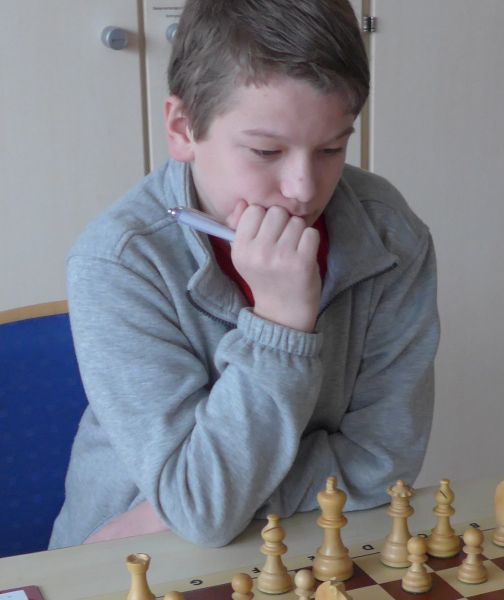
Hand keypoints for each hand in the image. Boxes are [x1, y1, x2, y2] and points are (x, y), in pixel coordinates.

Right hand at [226, 201, 320, 331]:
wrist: (282, 312)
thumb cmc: (265, 278)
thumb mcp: (244, 255)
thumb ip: (238, 226)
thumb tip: (242, 201)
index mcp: (240, 248)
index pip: (254, 210)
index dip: (263, 218)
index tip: (267, 234)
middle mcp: (258, 252)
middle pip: (277, 212)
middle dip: (283, 223)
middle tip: (282, 242)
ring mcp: (281, 257)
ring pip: (295, 221)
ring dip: (298, 232)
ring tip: (293, 250)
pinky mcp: (302, 262)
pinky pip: (311, 233)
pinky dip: (311, 241)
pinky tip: (304, 254)